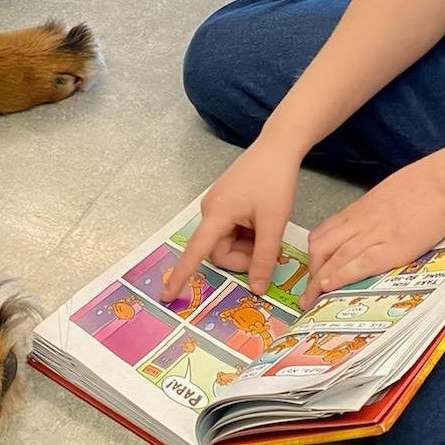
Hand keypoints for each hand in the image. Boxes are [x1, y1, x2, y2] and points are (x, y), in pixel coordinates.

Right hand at [162, 139, 298, 302]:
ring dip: (247, 245)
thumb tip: (256, 289)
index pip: (195, 251)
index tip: (167, 296)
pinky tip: (263, 223)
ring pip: (227, 241)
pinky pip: (231, 230)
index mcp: (216, 214)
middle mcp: (210, 210)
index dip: (181, 275)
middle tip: (269, 251)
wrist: (277, 148)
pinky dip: (248, 235)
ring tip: (268, 230)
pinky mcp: (226, 202)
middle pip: (219, 250)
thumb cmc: (274, 183)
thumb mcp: (273, 223)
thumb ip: (264, 258)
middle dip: (243, 258)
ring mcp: (217, 205)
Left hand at [301, 158, 444, 308]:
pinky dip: (340, 276)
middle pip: (319, 248)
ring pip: (333, 257)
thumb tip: (360, 233)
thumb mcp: (381, 202)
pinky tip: (329, 286)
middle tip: (309, 292)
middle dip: (311, 272)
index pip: (320, 236)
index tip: (309, 274)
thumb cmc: (414, 190)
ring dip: (318, 280)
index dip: (312, 257)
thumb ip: (366, 218)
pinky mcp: (390, 247)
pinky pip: (357, 263)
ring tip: (311, 299)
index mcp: (354, 213)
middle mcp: (356, 224)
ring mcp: (371, 235)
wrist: (437, 186)